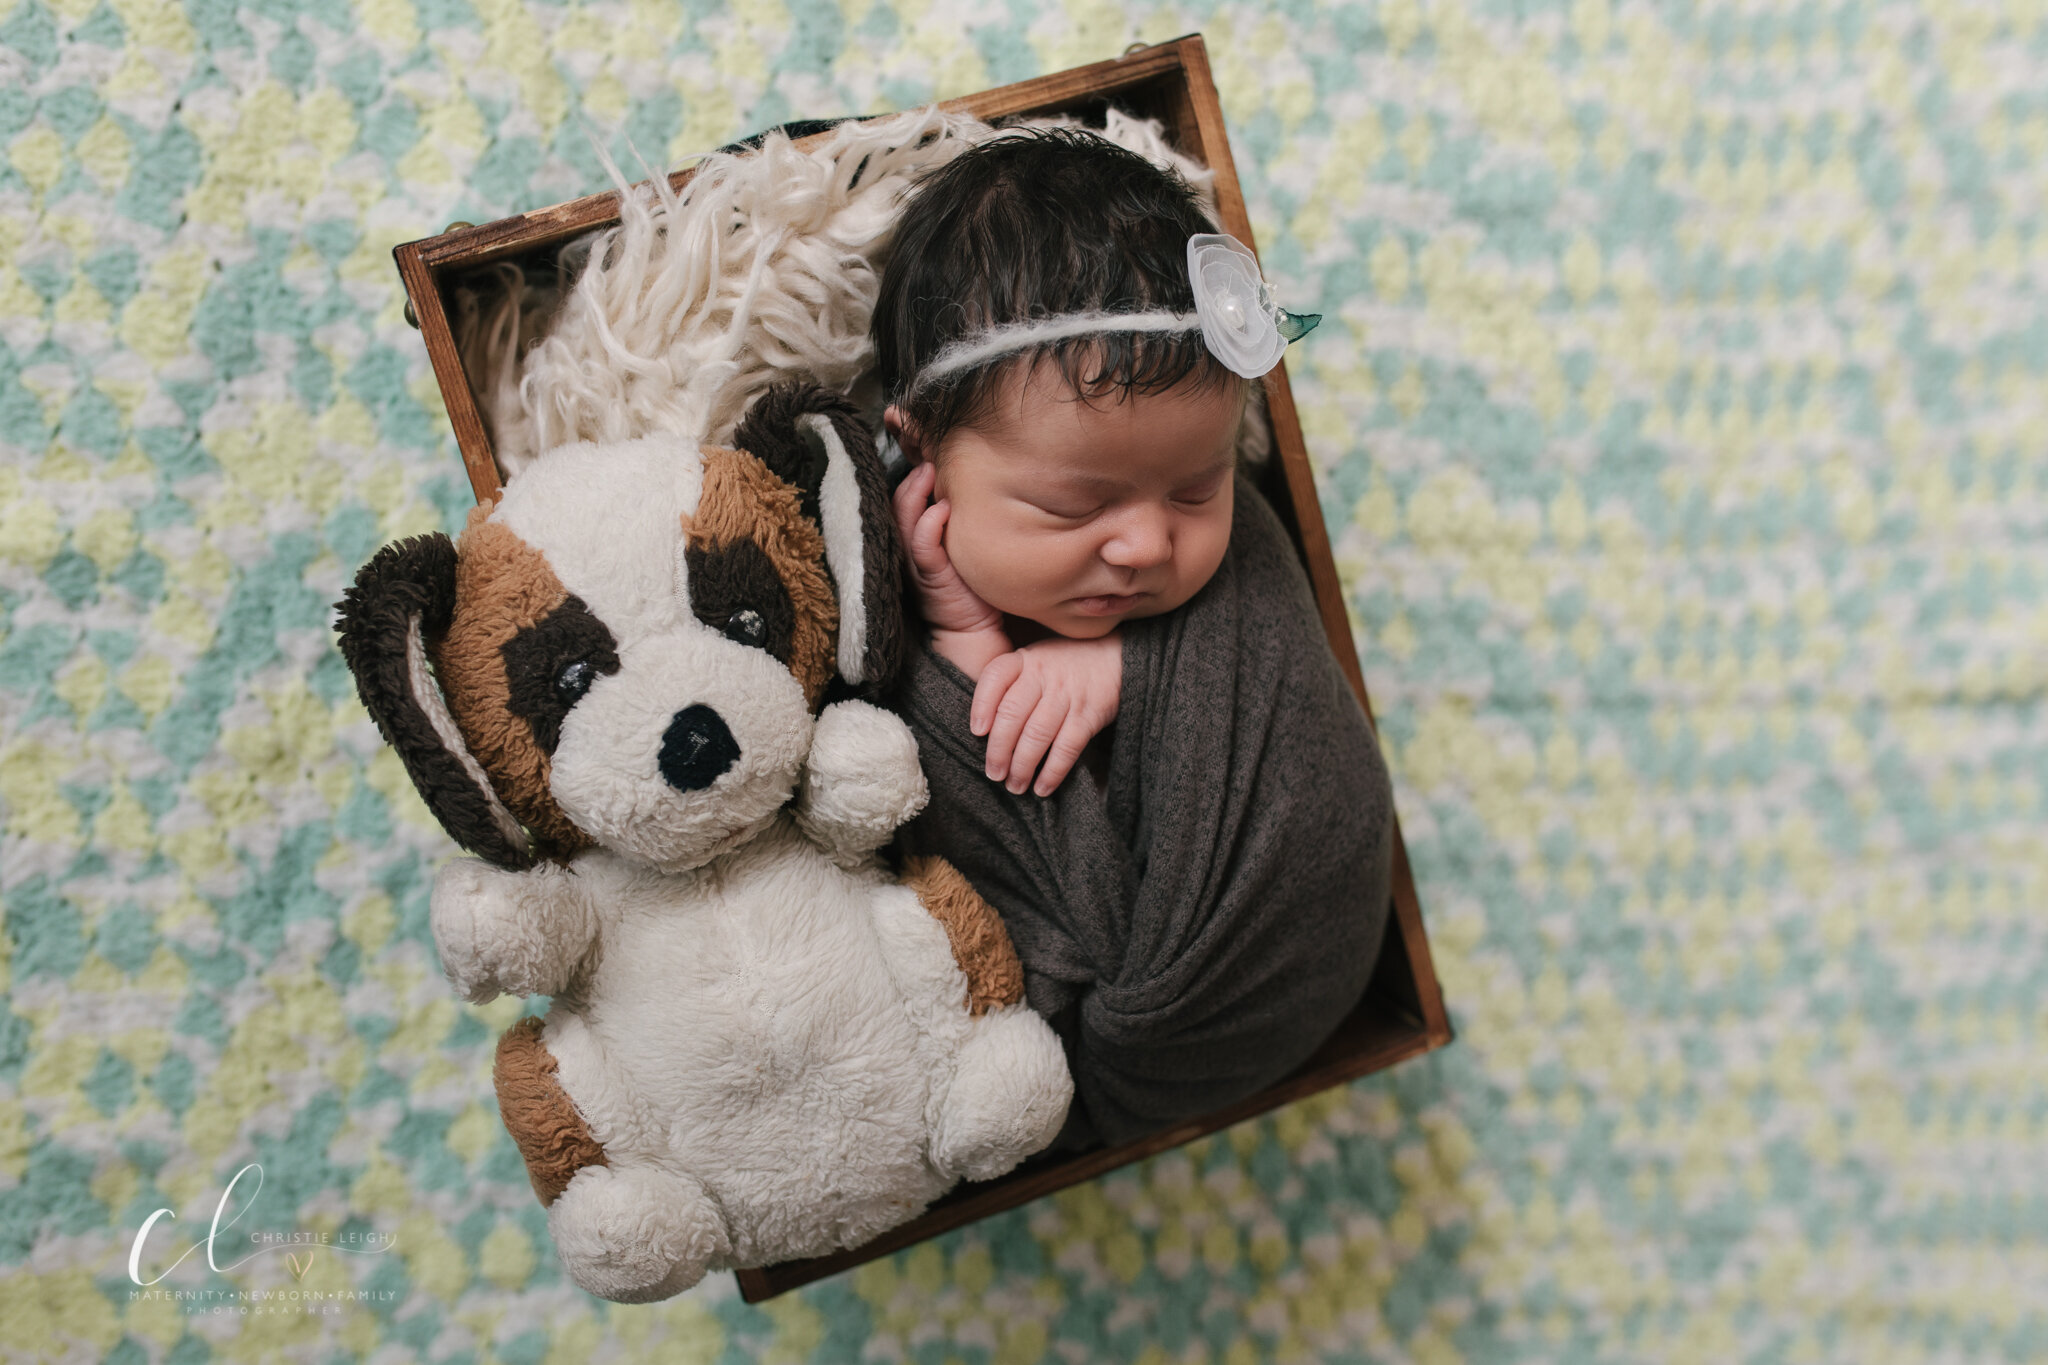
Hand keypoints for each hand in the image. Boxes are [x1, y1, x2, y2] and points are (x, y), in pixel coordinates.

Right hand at [893, 461, 1002, 636]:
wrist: (973, 631)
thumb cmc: (970, 587)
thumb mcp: (959, 548)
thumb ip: (956, 523)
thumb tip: (967, 491)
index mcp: (913, 542)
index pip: (901, 504)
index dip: (909, 481)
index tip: (924, 458)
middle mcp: (907, 550)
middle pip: (896, 506)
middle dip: (909, 480)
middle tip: (927, 460)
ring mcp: (916, 563)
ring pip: (904, 521)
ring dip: (915, 493)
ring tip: (928, 471)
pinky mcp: (930, 577)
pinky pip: (922, 546)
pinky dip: (930, 525)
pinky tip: (942, 509)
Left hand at [972, 632, 1121, 796]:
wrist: (1116, 660)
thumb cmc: (1065, 667)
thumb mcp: (1036, 662)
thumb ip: (1011, 684)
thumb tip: (984, 730)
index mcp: (1025, 659)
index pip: (995, 677)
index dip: (982, 705)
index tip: (977, 732)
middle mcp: (1043, 674)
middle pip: (1012, 714)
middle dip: (999, 750)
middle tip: (994, 774)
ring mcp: (1067, 694)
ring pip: (1037, 734)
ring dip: (1023, 766)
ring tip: (1015, 786)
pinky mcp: (1089, 714)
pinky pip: (1067, 747)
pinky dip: (1053, 771)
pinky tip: (1043, 788)